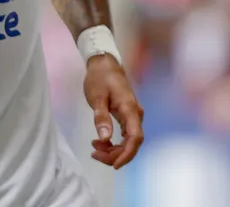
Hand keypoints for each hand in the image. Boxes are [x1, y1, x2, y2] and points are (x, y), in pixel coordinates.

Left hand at [84, 54, 143, 168]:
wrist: (104, 64)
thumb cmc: (100, 78)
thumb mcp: (96, 97)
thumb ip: (101, 117)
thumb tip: (105, 139)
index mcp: (130, 110)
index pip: (135, 138)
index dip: (127, 154)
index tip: (114, 165)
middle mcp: (135, 115)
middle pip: (132, 143)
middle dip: (115, 154)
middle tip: (95, 154)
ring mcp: (132, 116)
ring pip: (128, 140)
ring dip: (113, 149)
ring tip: (94, 147)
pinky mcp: (127, 116)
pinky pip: (124, 135)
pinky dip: (114, 142)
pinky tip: (100, 142)